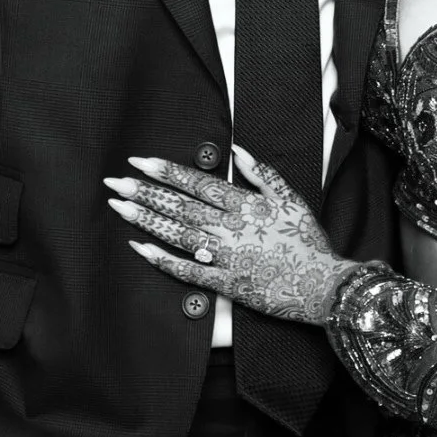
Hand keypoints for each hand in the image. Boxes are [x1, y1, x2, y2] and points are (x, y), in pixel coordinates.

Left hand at [105, 146, 348, 325]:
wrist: (322, 285)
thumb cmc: (308, 240)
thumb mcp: (291, 198)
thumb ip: (262, 174)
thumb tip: (237, 150)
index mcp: (244, 205)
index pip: (196, 183)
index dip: (166, 172)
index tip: (140, 161)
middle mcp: (229, 228)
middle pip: (179, 206)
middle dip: (145, 192)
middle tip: (114, 181)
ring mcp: (225, 257)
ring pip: (177, 234)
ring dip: (147, 220)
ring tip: (119, 207)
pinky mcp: (225, 283)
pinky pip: (187, 271)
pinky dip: (162, 261)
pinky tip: (140, 250)